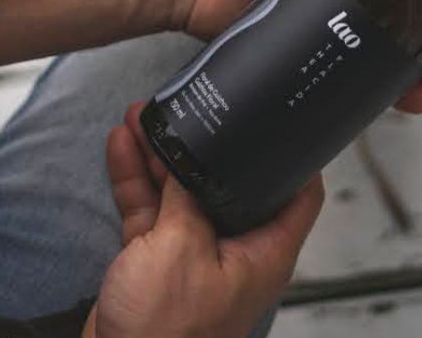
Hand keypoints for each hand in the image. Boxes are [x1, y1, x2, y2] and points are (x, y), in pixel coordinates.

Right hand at [84, 102, 321, 337]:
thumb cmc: (165, 335)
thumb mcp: (181, 248)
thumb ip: (186, 195)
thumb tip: (187, 152)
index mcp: (261, 253)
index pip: (299, 196)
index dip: (295, 156)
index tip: (281, 118)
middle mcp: (233, 250)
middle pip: (227, 181)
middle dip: (202, 142)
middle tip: (183, 107)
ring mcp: (193, 254)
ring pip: (181, 190)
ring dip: (160, 154)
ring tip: (142, 116)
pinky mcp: (157, 260)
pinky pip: (149, 209)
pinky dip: (135, 180)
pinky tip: (121, 147)